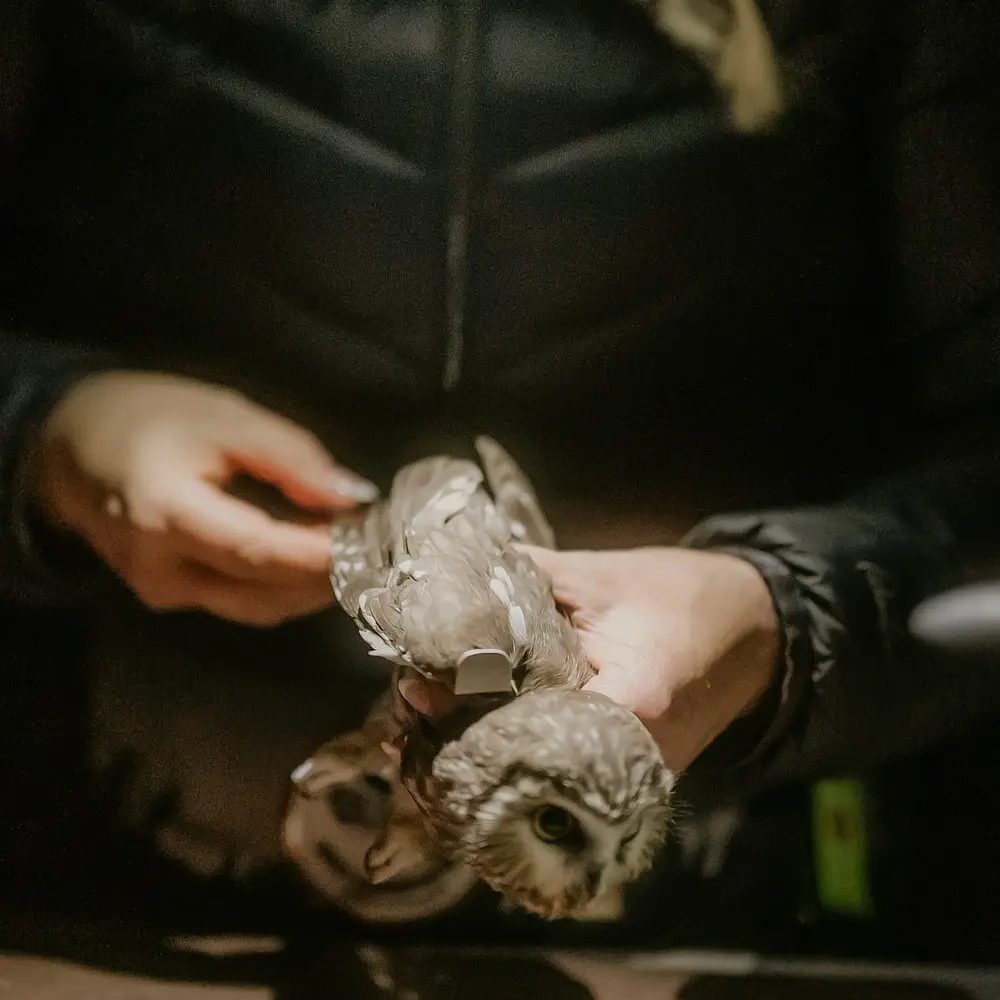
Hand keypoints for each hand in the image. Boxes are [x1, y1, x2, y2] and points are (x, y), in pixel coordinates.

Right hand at [30, 371, 378, 625]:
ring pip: (255, 606)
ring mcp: (159, 591)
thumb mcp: (224, 416)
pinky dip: (280, 584)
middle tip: (372, 543)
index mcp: (165, 514)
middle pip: (263, 592)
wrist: (69, 443)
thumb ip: (290, 457)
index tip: (370, 539)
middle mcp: (158, 569)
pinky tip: (309, 556)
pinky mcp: (165, 595)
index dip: (319, 554)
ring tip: (348, 547)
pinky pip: (238, 599)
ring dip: (308, 586)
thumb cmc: (148, 416)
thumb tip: (351, 496)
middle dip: (325, 575)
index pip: (259, 552)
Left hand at [399, 545, 778, 772]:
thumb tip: (448, 570)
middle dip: (458, 741)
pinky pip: (550, 779)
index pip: (528, 731)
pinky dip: (507, 756)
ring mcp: (627, 781)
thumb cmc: (683, 598)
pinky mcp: (619, 780)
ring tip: (419, 721)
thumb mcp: (600, 577)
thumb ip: (524, 578)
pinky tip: (464, 733)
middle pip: (522, 771)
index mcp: (630, 706)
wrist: (752, 634)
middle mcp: (628, 763)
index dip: (464, 714)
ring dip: (477, 753)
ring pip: (533, 784)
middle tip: (406, 704)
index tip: (416, 689)